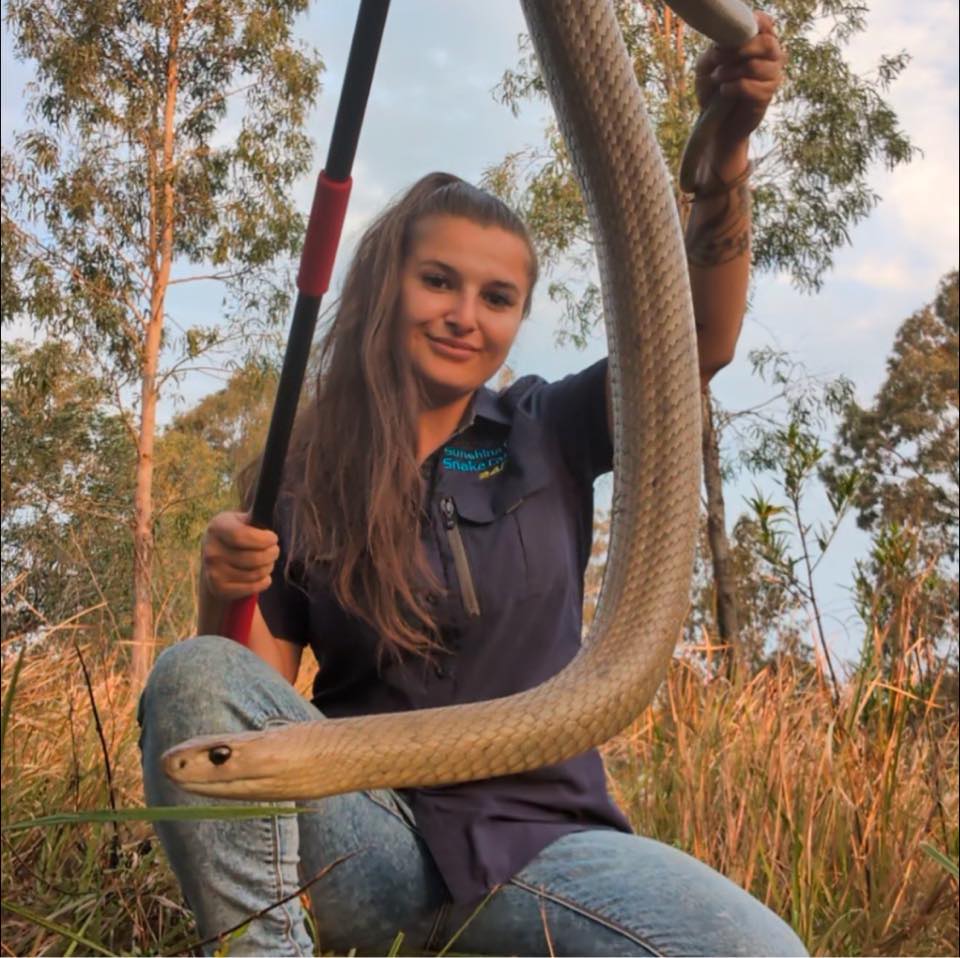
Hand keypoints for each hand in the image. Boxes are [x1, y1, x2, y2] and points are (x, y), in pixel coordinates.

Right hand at [201, 511, 279, 600]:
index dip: (263, 539)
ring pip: (254, 573)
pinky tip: (264, 576)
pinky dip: (264, 582)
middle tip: (275, 551)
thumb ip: (253, 519)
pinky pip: (251, 587)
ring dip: (268, 567)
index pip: (241, 536)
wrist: (214, 560)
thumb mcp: (239, 520)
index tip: (274, 538)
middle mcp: (211, 550)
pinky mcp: (218, 588)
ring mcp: (213, 571)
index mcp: (217, 527)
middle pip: (253, 558)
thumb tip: (270, 513)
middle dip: (272, 554)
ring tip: (268, 561)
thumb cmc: (234, 535)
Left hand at [694, 11, 784, 154]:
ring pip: (756, 66)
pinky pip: (751, 86)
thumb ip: (713, 52)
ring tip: (717, 77)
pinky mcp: (767, 96)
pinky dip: (733, 87)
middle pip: (767, 43)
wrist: (715, 123)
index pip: (766, 24)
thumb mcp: (705, 67)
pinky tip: (724, 91)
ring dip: (731, 71)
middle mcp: (770, 56)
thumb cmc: (711, 90)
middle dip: (739, 50)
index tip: (733, 34)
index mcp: (757, 42)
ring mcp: (772, 76)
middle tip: (717, 58)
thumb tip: (722, 45)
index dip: (755, 23)